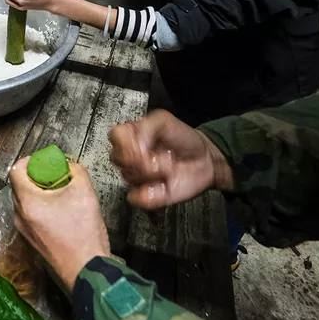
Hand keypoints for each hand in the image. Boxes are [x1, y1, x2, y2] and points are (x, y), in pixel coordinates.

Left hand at [9, 159, 110, 292]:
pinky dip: (41, 208)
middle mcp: (19, 216)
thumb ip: (76, 171)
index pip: (15, 170)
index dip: (30, 160)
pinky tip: (61, 211)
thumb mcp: (85, 193)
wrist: (86, 271)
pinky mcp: (31, 241)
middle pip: (20, 186)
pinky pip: (30, 216)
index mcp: (27, 202)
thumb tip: (69, 166)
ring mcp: (23, 231)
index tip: (46, 161)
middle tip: (56, 175)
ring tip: (61, 193)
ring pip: (25, 202)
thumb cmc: (83, 233)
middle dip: (37, 176)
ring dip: (40, 193)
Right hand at [109, 109, 234, 210]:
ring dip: (155, 172)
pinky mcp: (145, 196)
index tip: (145, 143)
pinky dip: (152, 193)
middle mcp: (129, 156)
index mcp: (130, 135)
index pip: (114, 136)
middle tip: (162, 154)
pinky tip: (165, 185)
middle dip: (144, 158)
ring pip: (129, 177)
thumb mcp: (164, 121)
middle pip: (118, 158)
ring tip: (169, 166)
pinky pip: (137, 198)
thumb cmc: (183, 138)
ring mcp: (136, 177)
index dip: (128, 141)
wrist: (204, 159)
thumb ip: (146, 127)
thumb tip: (135, 146)